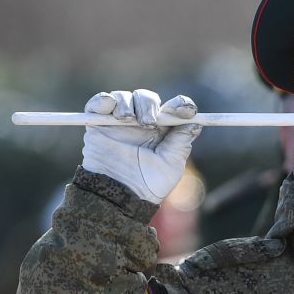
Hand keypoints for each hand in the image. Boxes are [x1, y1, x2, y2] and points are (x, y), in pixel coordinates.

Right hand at [81, 90, 201, 204]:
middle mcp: (141, 123)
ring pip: (124, 97)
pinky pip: (99, 103)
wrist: (119, 196)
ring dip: (127, 103)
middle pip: (147, 98)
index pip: (172, 108)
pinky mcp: (98, 124)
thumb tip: (195, 122)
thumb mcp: (171, 165)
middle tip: (148, 121)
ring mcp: (119, 123)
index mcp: (162, 131)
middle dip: (149, 104)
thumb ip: (181, 142)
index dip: (180, 105)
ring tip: (128, 119)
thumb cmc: (148, 186)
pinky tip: (110, 107)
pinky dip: (104, 100)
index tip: (186, 111)